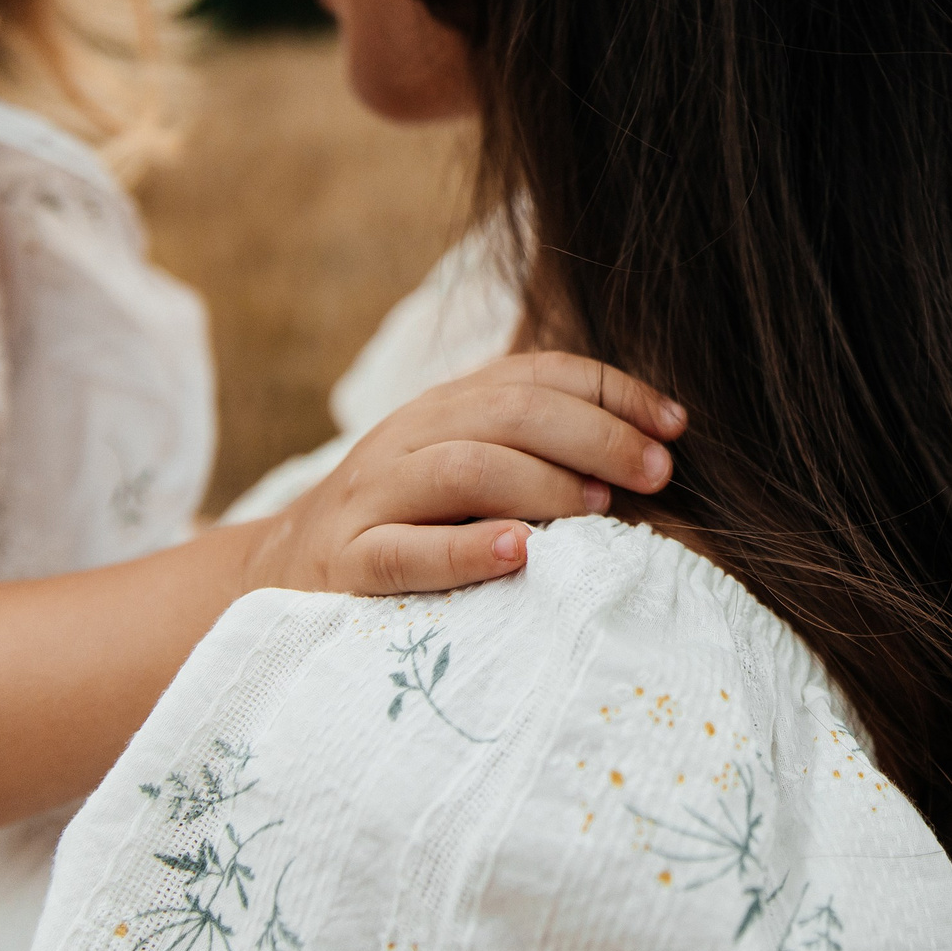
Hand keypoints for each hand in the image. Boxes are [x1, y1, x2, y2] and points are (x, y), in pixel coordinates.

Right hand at [239, 351, 687, 597]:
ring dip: (543, 483)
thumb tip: (650, 446)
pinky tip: (520, 554)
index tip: (676, 426)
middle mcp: (410, 437)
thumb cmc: (404, 524)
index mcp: (446, 406)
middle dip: (596, 436)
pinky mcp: (348, 562)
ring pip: (464, 468)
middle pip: (510, 412)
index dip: (614, 391)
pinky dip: (468, 552)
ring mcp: (374, 497)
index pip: (538, 374)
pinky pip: (409, 553)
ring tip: (600, 509)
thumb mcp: (462, 466)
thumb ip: (532, 445)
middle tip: (656, 473)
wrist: (276, 577)